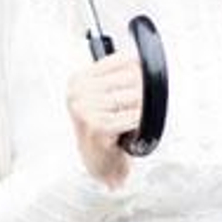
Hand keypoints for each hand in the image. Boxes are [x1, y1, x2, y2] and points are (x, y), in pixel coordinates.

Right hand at [66, 48, 142, 187]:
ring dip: (141, 109)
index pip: (122, 59)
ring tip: (132, 120)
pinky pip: (132, 117)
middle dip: (142, 92)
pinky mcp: (96, 126)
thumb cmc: (105, 129)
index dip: (140, 70)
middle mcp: (78, 92)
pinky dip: (139, 123)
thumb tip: (143, 58)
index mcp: (79, 79)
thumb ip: (118, 76)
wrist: (98, 162)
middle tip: (138, 107)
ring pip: (133, 97)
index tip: (143, 80)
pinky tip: (132, 129)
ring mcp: (85, 109)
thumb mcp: (104, 97)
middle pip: (130, 77)